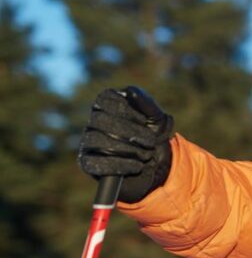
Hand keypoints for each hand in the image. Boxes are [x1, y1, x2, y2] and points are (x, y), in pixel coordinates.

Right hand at [78, 87, 173, 202]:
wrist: (156, 167)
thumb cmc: (154, 137)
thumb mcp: (157, 119)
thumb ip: (147, 103)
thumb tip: (131, 91)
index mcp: (106, 105)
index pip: (105, 100)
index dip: (128, 112)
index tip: (146, 122)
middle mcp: (93, 121)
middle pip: (101, 120)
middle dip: (131, 133)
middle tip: (150, 142)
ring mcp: (87, 142)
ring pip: (97, 141)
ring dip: (128, 150)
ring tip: (146, 155)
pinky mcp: (87, 163)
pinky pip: (95, 163)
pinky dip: (120, 165)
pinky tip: (137, 166)